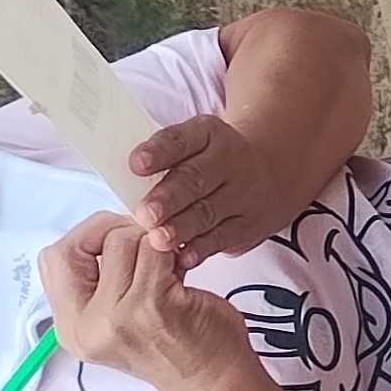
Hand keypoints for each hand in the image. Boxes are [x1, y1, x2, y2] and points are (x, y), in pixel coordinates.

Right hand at [39, 215, 252, 390]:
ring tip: (167, 269)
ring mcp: (117, 316)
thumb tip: (109, 225)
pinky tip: (182, 273)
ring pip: (122, 240)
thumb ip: (100, 280)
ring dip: (150, 244)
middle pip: (81, 245)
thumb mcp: (117, 321)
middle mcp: (86, 327)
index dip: (85, 239)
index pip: (54, 258)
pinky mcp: (151, 305)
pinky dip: (172, 251)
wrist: (214, 386)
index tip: (116, 241)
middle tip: (147, 250)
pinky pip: (154, 248)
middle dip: (117, 235)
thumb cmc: (176, 348)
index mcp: (72, 328)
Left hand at [131, 116, 312, 262]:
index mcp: (207, 134)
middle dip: (168, 198)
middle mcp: (228, 161)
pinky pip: (222, 238)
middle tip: (145, 213)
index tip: (136, 164)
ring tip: (158, 239)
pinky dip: (201, 249)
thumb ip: (161, 157)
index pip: (181, 139)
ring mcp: (241, 194)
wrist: (271, 171)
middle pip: (195, 179)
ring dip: (181, 228)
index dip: (158, 152)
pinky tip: (184, 256)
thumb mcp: (194, 144)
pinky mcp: (247, 225)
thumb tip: (120, 177)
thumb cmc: (210, 160)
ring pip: (208, 212)